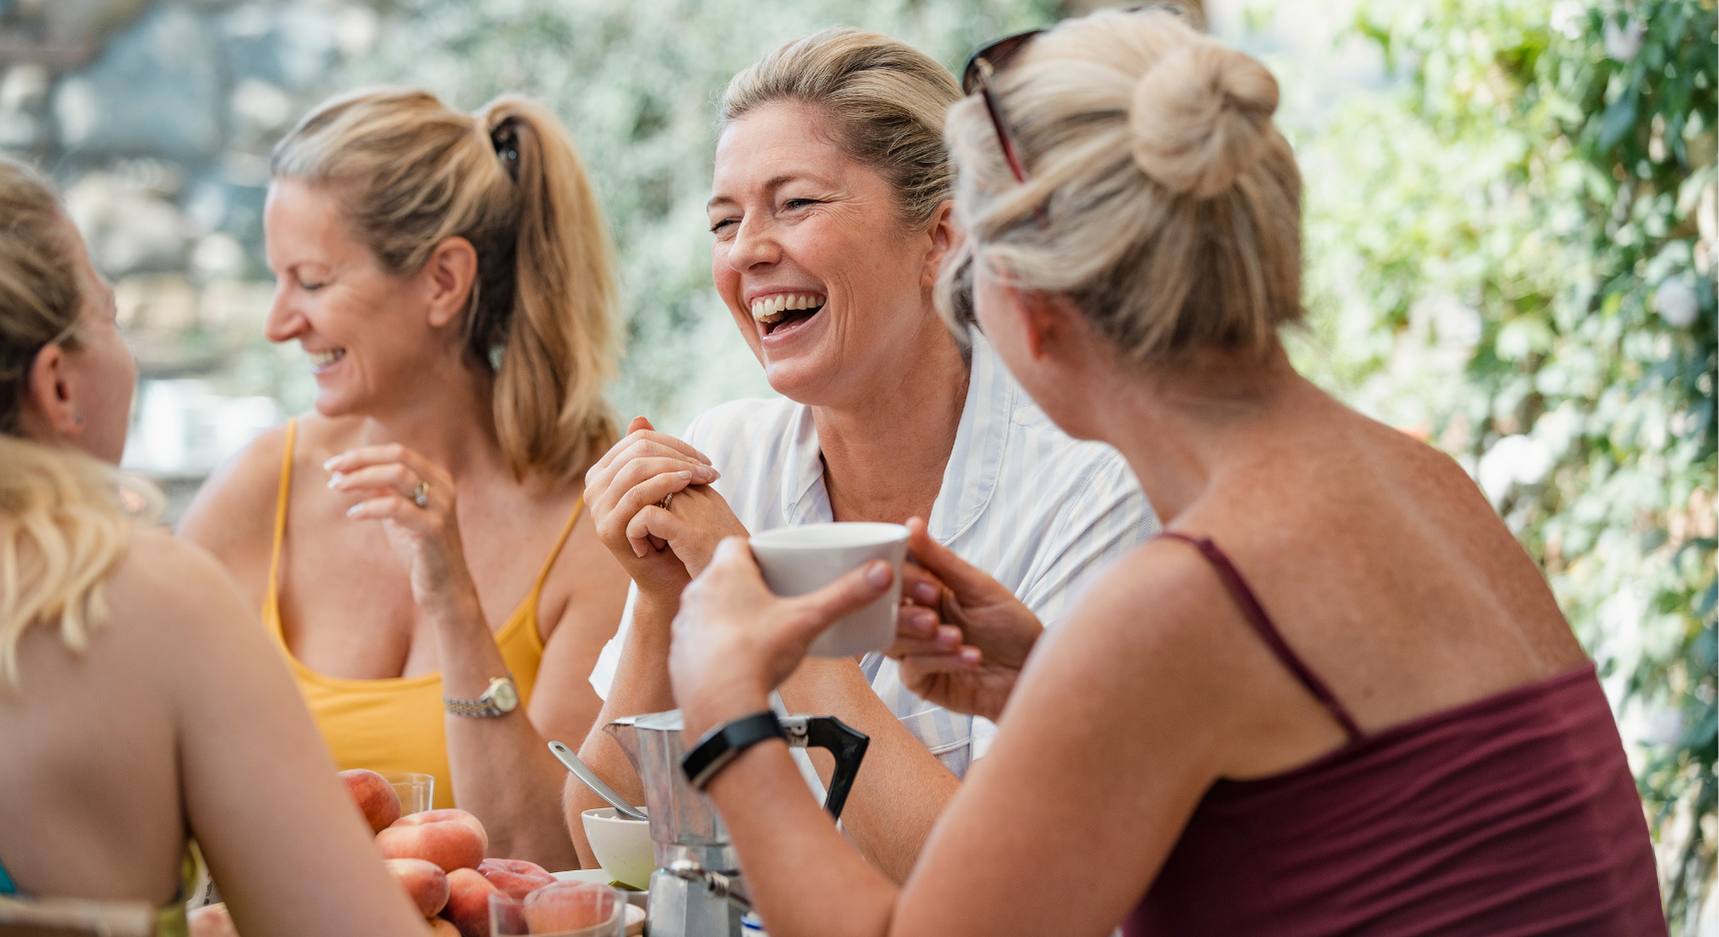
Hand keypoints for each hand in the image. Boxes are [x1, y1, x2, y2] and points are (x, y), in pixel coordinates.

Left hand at [326, 443, 478, 616]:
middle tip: (330, 469)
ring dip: (361, 478)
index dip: (364, 454)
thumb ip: (382, 492)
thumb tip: (349, 472)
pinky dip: (369, 507)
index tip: (335, 463)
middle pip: (398, 456)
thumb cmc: (419, 552)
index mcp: (438, 479)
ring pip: (398, 475)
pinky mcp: (434, 529)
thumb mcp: (398, 516)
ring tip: (336, 486)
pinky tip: (353, 514)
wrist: (444, 588)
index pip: (398, 452)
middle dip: (360, 459)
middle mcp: (444, 487)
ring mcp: (441, 507)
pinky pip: (395, 507)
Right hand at [584, 417, 723, 596]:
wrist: (671, 574)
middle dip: (679, 455)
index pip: (638, 439)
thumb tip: (640, 418)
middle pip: (638, 451)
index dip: (674, 443)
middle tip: (709, 469)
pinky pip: (637, 495)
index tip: (704, 458)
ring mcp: (597, 508)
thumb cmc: (670, 526)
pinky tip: (688, 485)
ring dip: (677, 468)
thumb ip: (650, 453)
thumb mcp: (663, 485)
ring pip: (638, 469)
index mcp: (603, 472)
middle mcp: (593, 488)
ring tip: (704, 477)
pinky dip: (665, 485)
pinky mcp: (607, 528)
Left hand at [671, 537, 893, 734]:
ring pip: (710, 608)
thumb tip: (879, 574)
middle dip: (748, 585)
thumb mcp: (809, 620)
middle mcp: (699, 593)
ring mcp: (685, 625)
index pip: (737, 544)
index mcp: (726, 573)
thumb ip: (845, 595)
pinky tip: (737, 659)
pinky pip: (699, 641)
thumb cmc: (756, 657)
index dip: (757, 551)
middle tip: (775, 599)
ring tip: (758, 631)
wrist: (720, 707)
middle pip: (725, 576)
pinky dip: (716, 645)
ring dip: (728, 614)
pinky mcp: (679, 655)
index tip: (776, 563)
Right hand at [887, 517, 1041, 720]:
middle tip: (934, 617)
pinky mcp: (922, 681)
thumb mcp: (980, 588)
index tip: (926, 584)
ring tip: (958, 638)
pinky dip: (941, 660)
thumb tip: (911, 525)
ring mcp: (915, 651)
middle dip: (907, 614)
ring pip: (892, 641)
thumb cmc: (1012, 627)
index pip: (893, 576)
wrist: (1033, 670)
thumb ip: (942, 561)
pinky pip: (912, 668)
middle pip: (883, 613)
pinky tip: (970, 656)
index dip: (900, 578)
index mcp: (924, 591)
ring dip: (926, 639)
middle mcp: (915, 619)